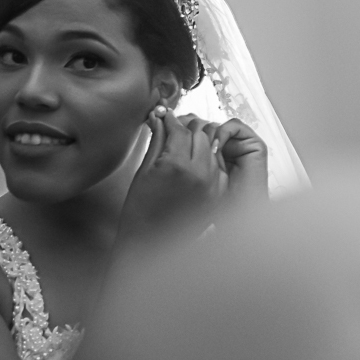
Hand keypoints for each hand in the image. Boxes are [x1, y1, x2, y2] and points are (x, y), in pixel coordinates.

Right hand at [118, 108, 264, 241]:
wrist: (151, 243)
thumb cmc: (141, 210)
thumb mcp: (145, 170)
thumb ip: (157, 140)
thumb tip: (159, 118)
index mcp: (177, 165)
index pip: (180, 129)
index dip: (171, 120)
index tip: (165, 116)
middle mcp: (200, 173)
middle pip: (201, 135)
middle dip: (187, 129)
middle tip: (174, 129)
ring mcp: (213, 184)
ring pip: (212, 149)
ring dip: (200, 144)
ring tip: (184, 147)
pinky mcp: (218, 194)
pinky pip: (218, 167)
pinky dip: (209, 161)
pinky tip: (194, 165)